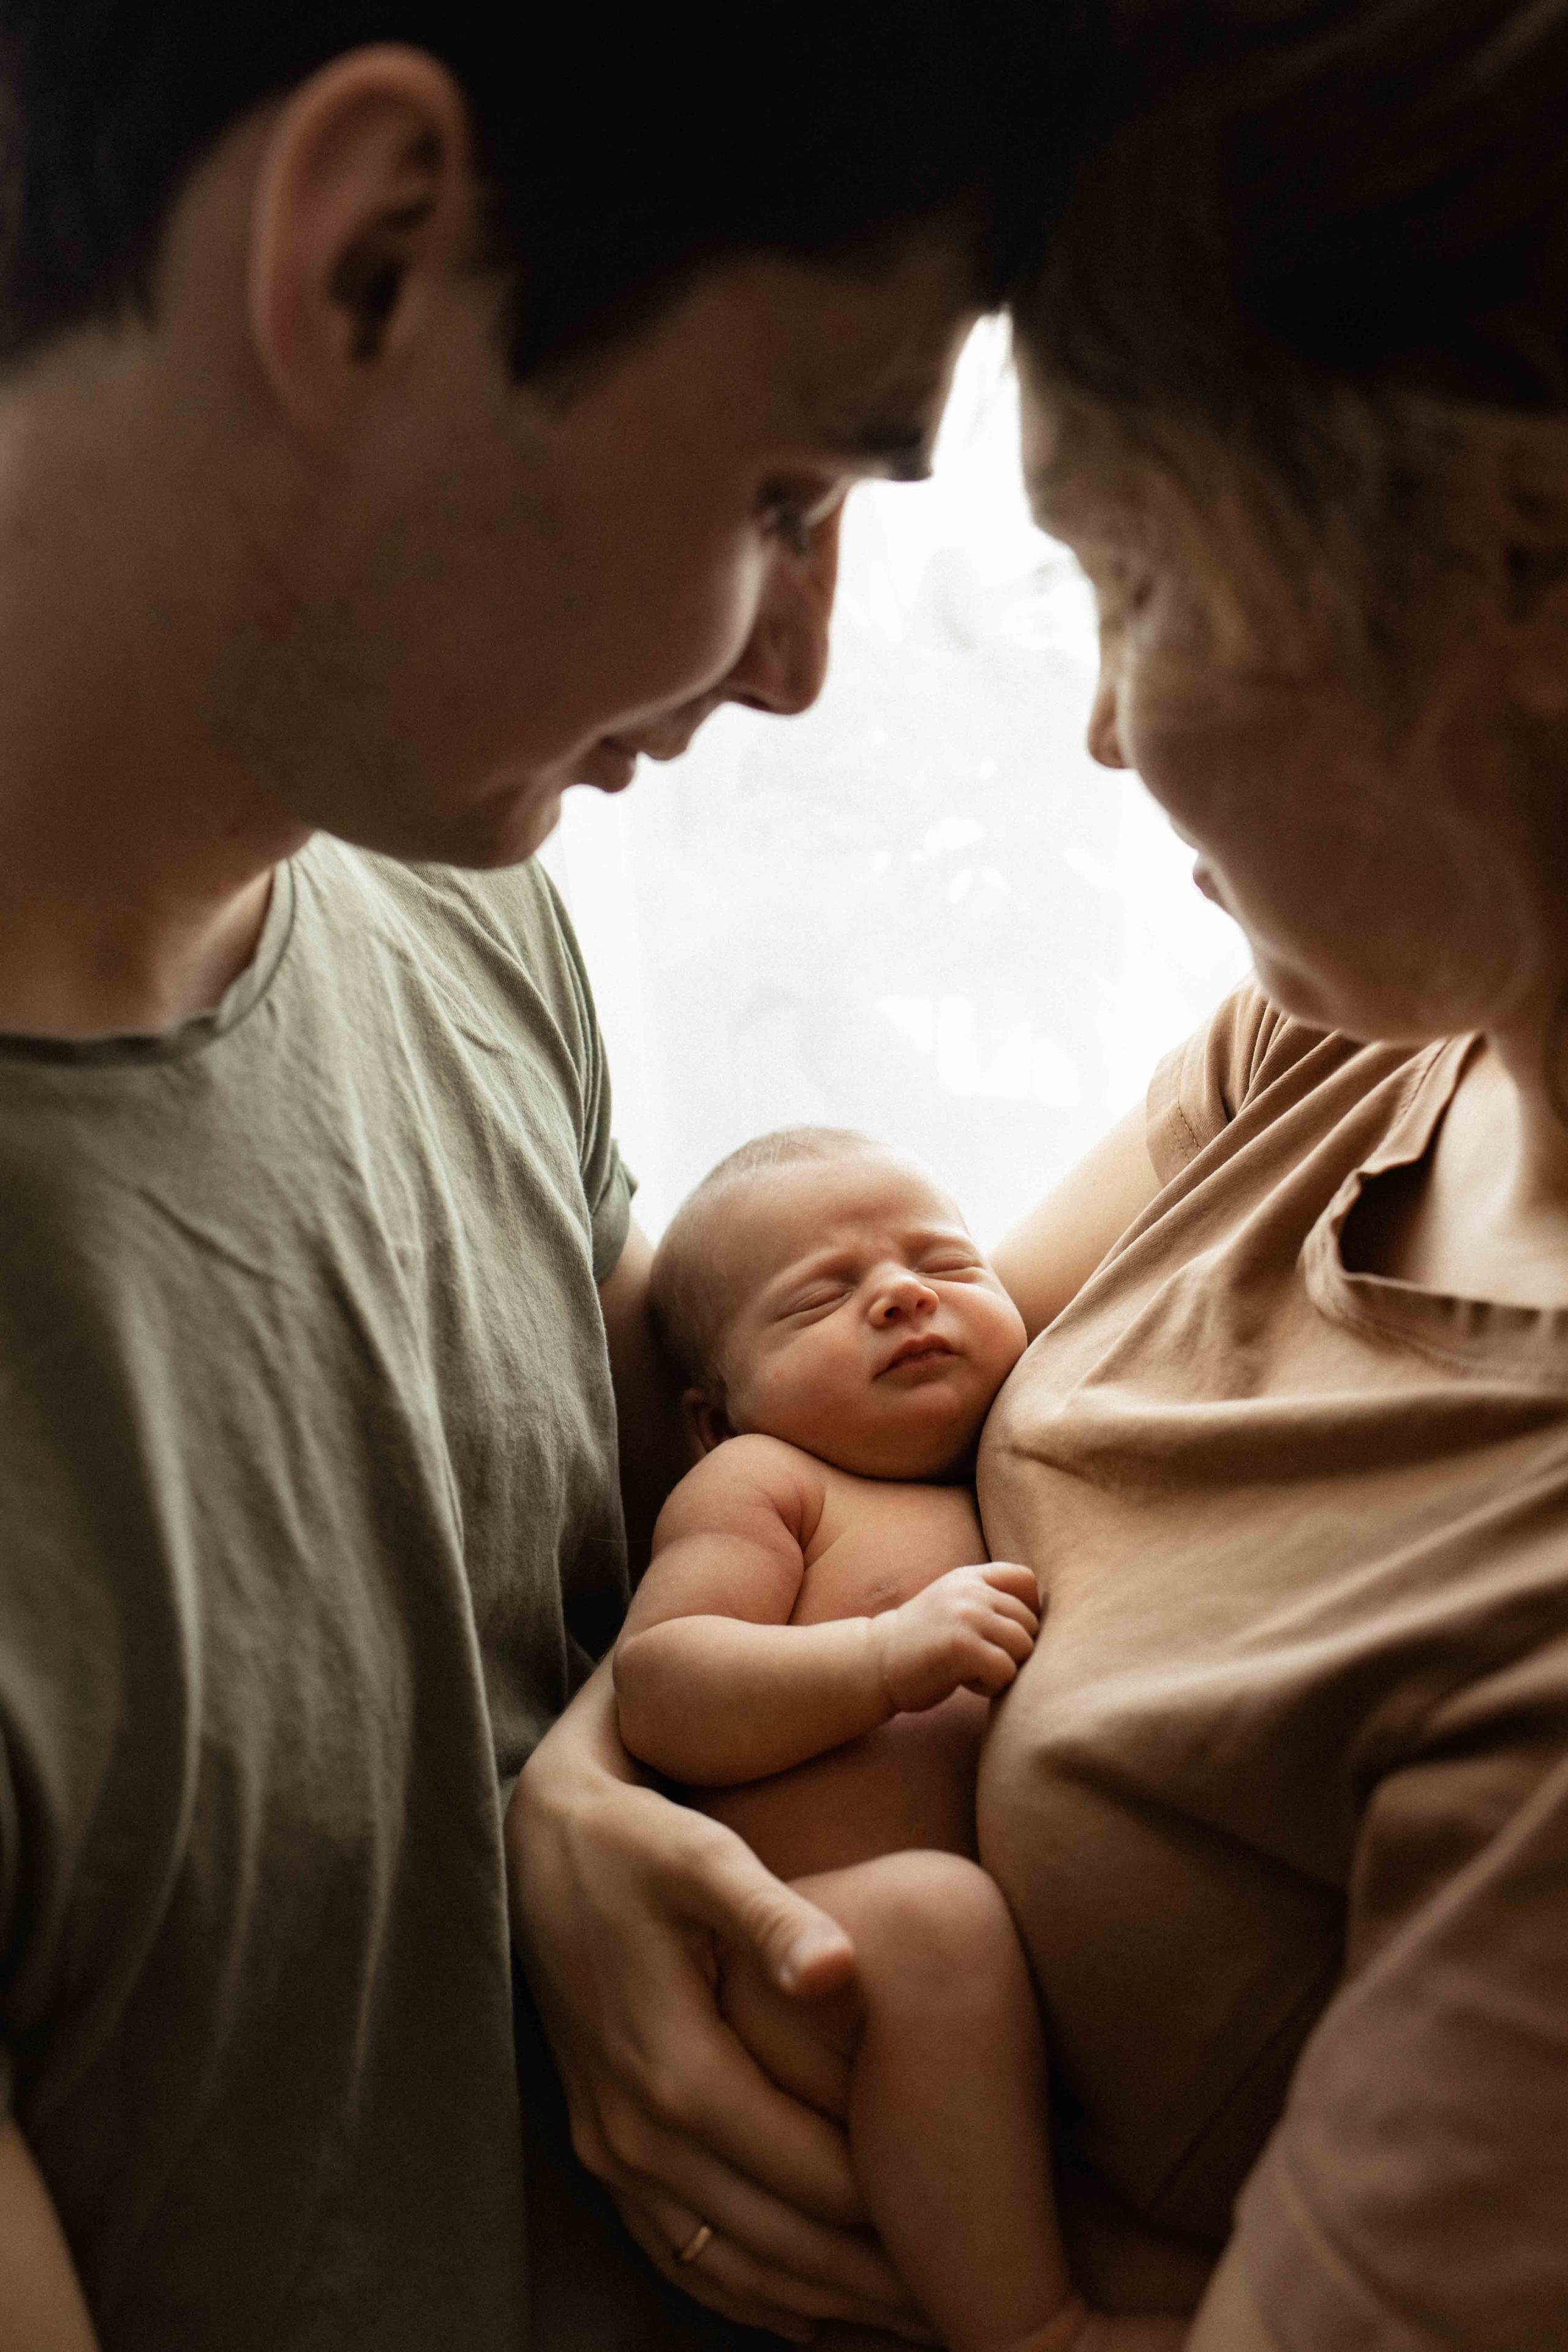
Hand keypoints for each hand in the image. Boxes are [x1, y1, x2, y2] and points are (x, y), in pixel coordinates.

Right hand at [507, 1662, 933, 2342]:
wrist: (538, 1842)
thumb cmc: (638, 1841)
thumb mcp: (704, 1856)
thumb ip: (773, 1916)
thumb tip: (841, 1970)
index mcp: (675, 2069)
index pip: (810, 2177)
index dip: (896, 2217)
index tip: (976, 2240)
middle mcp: (636, 2130)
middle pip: (775, 2242)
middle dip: (870, 2281)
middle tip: (963, 2307)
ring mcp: (610, 2148)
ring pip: (724, 2264)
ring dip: (814, 2299)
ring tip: (905, 2319)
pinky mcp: (600, 2145)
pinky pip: (674, 2249)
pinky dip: (740, 2291)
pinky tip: (804, 2313)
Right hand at [874, 1561, 1039, 1714]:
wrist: (876, 1661)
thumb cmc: (924, 1640)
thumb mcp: (954, 1603)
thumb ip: (989, 1599)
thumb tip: (1043, 1617)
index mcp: (971, 1577)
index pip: (1026, 1581)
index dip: (1027, 1612)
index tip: (1004, 1634)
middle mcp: (971, 1590)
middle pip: (1031, 1623)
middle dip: (1013, 1650)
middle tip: (980, 1660)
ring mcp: (966, 1616)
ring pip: (1024, 1647)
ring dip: (1005, 1668)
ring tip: (974, 1669)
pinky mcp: (961, 1646)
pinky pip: (1006, 1670)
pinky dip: (992, 1685)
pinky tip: (967, 1682)